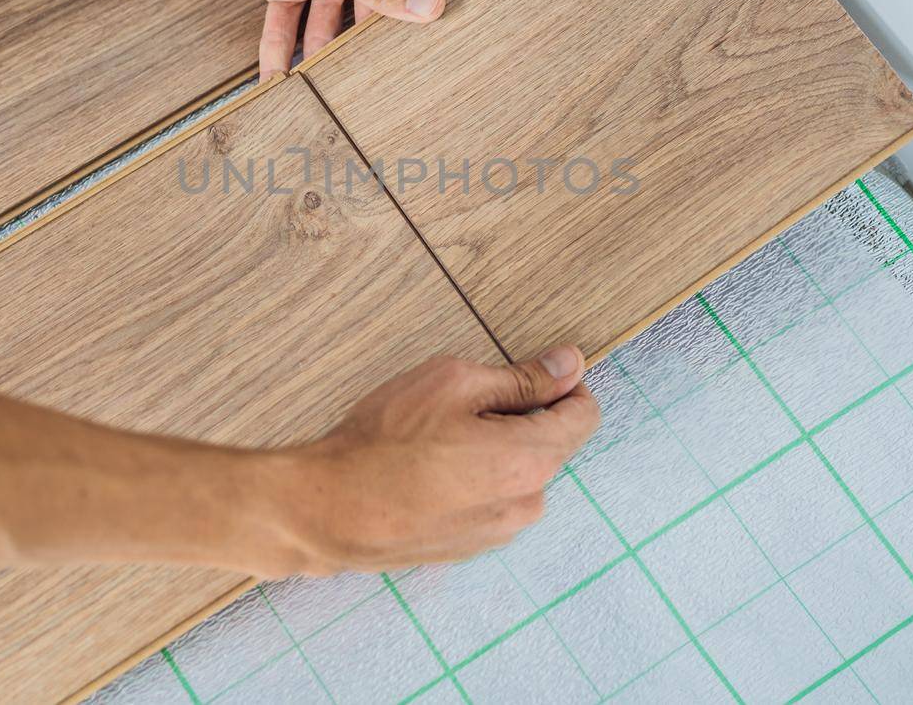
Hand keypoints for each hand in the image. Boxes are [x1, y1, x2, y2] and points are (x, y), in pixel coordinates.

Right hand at [262, 345, 598, 575]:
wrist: (328, 509)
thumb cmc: (385, 440)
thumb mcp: (453, 384)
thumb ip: (521, 377)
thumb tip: (570, 364)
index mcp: (531, 459)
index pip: (584, 415)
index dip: (565, 384)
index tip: (534, 370)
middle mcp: (526, 503)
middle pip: (551, 444)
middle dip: (521, 417)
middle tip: (463, 403)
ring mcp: (499, 531)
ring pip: (518, 472)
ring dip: (496, 449)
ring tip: (438, 439)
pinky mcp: (471, 546)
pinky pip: (491, 500)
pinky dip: (473, 479)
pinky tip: (428, 469)